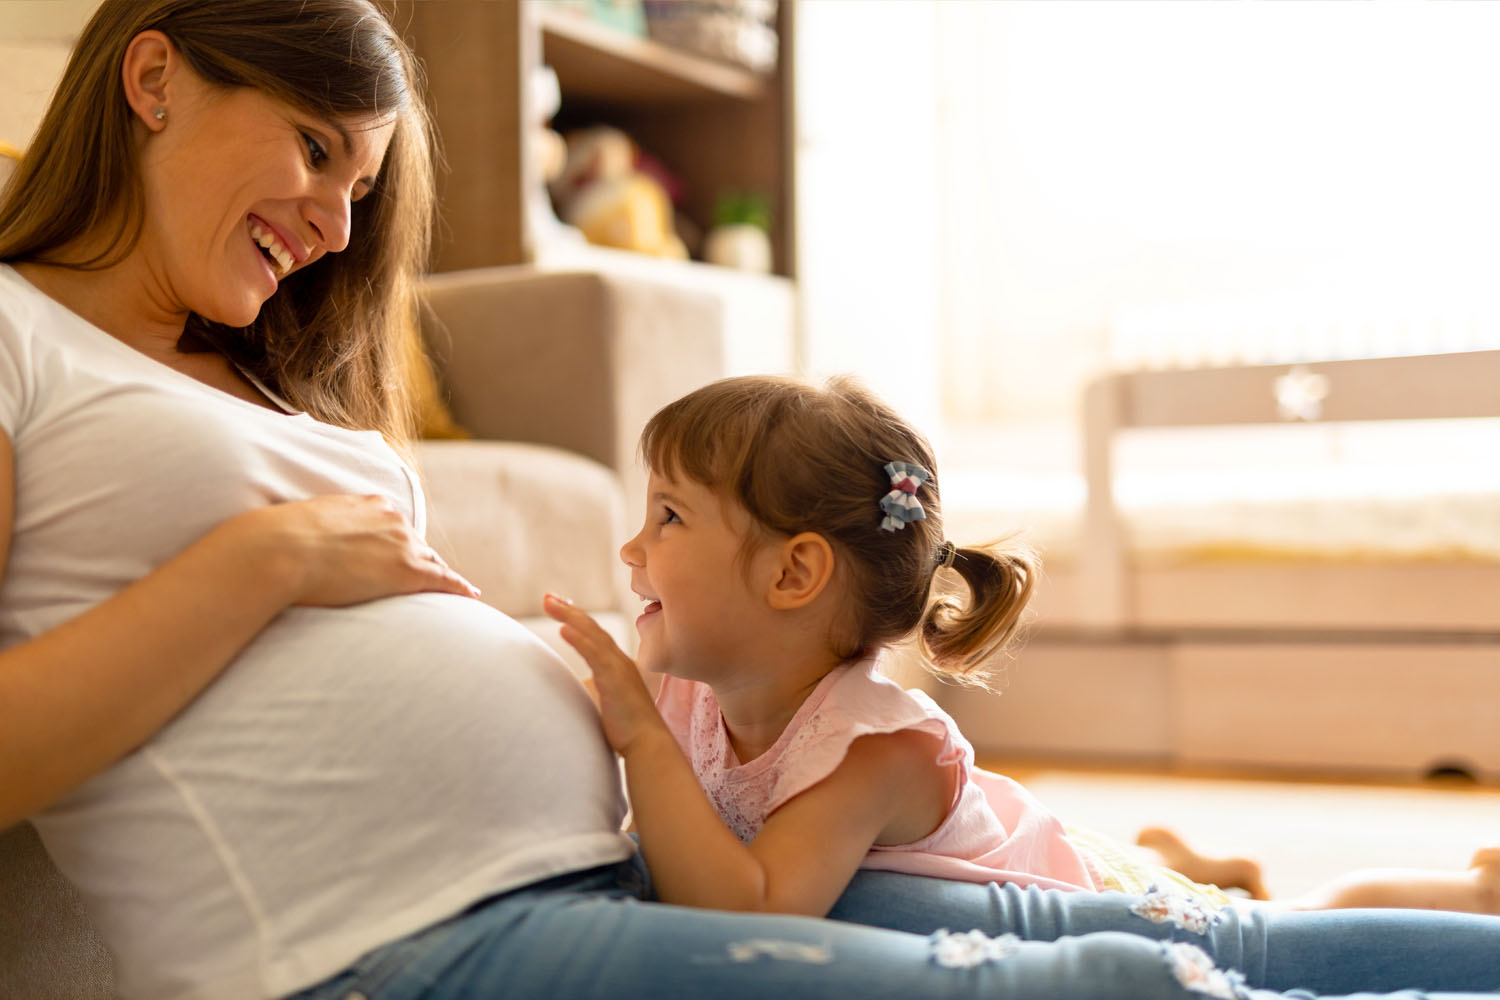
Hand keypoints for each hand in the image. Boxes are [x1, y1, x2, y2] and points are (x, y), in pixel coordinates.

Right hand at [231, 494, 480, 606]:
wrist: (277, 551)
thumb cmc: (273, 543)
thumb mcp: (295, 525)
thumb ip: (307, 531)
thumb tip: (284, 540)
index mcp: (366, 505)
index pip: (393, 526)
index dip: (399, 543)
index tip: (403, 552)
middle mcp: (390, 519)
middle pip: (416, 544)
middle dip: (423, 560)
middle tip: (433, 578)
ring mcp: (401, 544)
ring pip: (431, 562)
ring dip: (441, 576)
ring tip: (456, 590)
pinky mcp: (406, 571)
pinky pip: (442, 580)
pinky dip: (459, 588)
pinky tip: (471, 595)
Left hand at [543, 593, 666, 754]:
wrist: (647, 744)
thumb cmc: (626, 729)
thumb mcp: (604, 702)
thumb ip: (591, 691)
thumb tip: (569, 690)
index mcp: (616, 665)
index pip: (594, 635)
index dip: (576, 619)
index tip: (558, 606)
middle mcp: (619, 661)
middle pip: (591, 627)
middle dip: (568, 610)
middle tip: (547, 597)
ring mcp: (618, 668)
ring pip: (592, 634)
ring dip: (570, 617)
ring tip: (550, 603)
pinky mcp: (615, 679)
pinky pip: (594, 654)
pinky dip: (579, 639)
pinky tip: (564, 628)